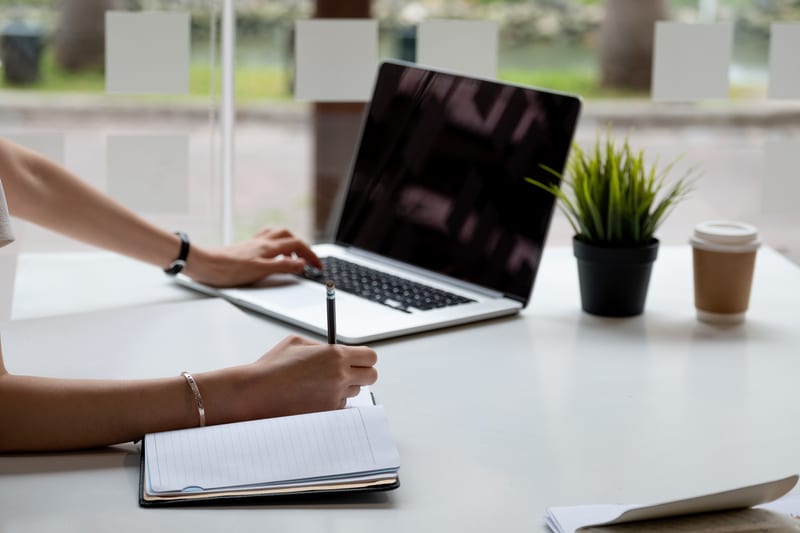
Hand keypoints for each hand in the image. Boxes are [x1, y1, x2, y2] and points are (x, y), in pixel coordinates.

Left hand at [184, 228, 323, 286]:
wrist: (204, 264)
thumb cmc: (228, 270)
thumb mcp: (261, 271)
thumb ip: (283, 266)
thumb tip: (302, 264)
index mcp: (268, 247)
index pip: (298, 246)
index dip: (311, 255)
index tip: (318, 267)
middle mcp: (262, 242)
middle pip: (290, 236)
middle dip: (303, 246)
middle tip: (308, 260)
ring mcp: (253, 244)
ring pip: (278, 235)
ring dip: (290, 242)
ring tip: (294, 255)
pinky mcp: (245, 247)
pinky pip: (266, 239)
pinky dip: (276, 243)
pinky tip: (272, 253)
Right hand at [201, 335, 377, 423]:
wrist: (258, 392)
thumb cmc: (273, 366)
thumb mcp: (297, 342)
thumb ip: (322, 346)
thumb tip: (333, 350)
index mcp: (335, 355)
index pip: (370, 357)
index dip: (365, 358)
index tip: (358, 359)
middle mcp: (340, 376)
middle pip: (371, 376)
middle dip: (362, 374)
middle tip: (347, 373)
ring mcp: (334, 397)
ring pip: (354, 392)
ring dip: (344, 388)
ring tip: (320, 385)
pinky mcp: (327, 413)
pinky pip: (340, 406)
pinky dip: (332, 402)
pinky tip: (313, 397)